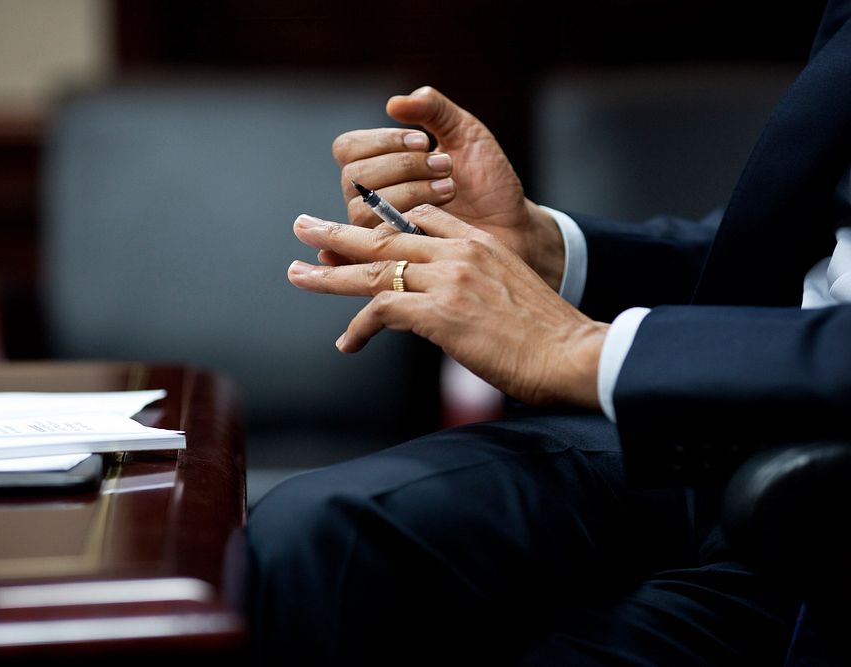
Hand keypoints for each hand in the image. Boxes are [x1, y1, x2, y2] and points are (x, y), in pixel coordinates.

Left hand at [287, 206, 607, 408]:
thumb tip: (445, 308)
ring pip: (373, 269)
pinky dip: (359, 328)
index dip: (379, 224)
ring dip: (328, 273)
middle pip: (384, 236)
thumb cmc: (547, 335)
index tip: (354, 229)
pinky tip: (348, 344)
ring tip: (297, 272)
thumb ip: (473, 286)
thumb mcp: (509, 292)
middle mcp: (458, 251)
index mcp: (477, 242)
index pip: (417, 220)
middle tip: (303, 225)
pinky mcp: (440, 312)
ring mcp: (448, 279)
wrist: (572, 354)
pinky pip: (382, 311)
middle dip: (338, 232)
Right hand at [331, 86, 564, 289]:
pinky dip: (397, 229)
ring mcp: (378, 231)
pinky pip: (374, 247)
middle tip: (445, 166)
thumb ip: (433, 109)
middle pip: (353, 177)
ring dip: (407, 193)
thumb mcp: (466, 132)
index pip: (348, 148)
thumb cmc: (487, 180)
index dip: (381, 141)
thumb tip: (395, 103)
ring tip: (450, 189)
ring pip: (362, 211)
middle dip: (402, 166)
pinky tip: (428, 218)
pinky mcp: (392, 260)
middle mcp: (369, 199)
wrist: (513, 224)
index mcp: (378, 166)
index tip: (423, 141)